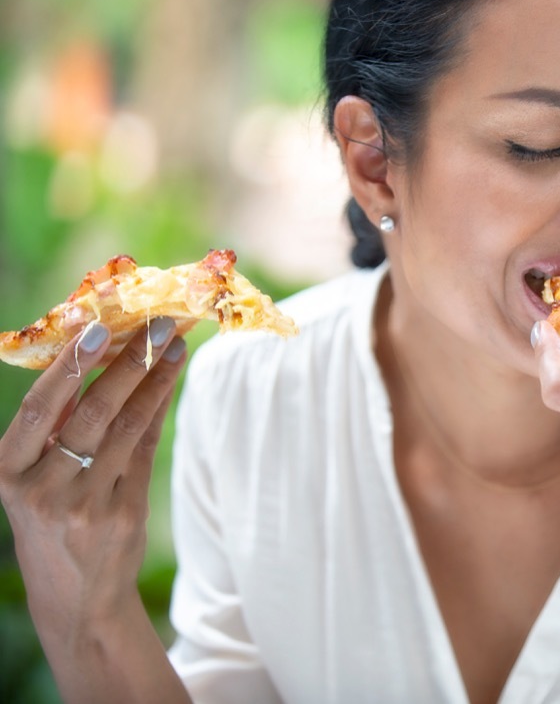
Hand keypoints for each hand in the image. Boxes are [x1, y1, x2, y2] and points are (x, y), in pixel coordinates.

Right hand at [0, 317, 186, 645]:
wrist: (77, 601)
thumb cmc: (55, 524)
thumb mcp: (35, 481)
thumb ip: (58, 428)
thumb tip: (100, 356)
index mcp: (7, 473)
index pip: (38, 409)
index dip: (68, 367)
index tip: (97, 327)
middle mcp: (42, 489)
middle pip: (91, 413)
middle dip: (128, 362)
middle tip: (158, 324)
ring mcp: (85, 504)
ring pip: (128, 427)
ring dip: (156, 379)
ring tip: (177, 344)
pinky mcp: (123, 514)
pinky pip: (146, 449)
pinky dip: (159, 408)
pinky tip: (172, 380)